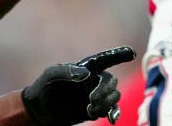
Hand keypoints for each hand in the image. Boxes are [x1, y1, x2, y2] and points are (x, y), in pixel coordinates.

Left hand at [21, 46, 135, 125]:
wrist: (40, 110)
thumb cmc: (43, 87)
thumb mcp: (51, 75)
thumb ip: (67, 71)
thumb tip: (87, 74)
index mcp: (86, 67)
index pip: (105, 58)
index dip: (119, 54)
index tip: (131, 52)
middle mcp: (94, 79)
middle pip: (111, 81)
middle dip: (105, 90)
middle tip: (91, 99)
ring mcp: (96, 94)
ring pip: (114, 96)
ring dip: (106, 103)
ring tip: (89, 109)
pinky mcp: (96, 108)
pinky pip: (112, 110)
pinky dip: (113, 113)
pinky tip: (111, 119)